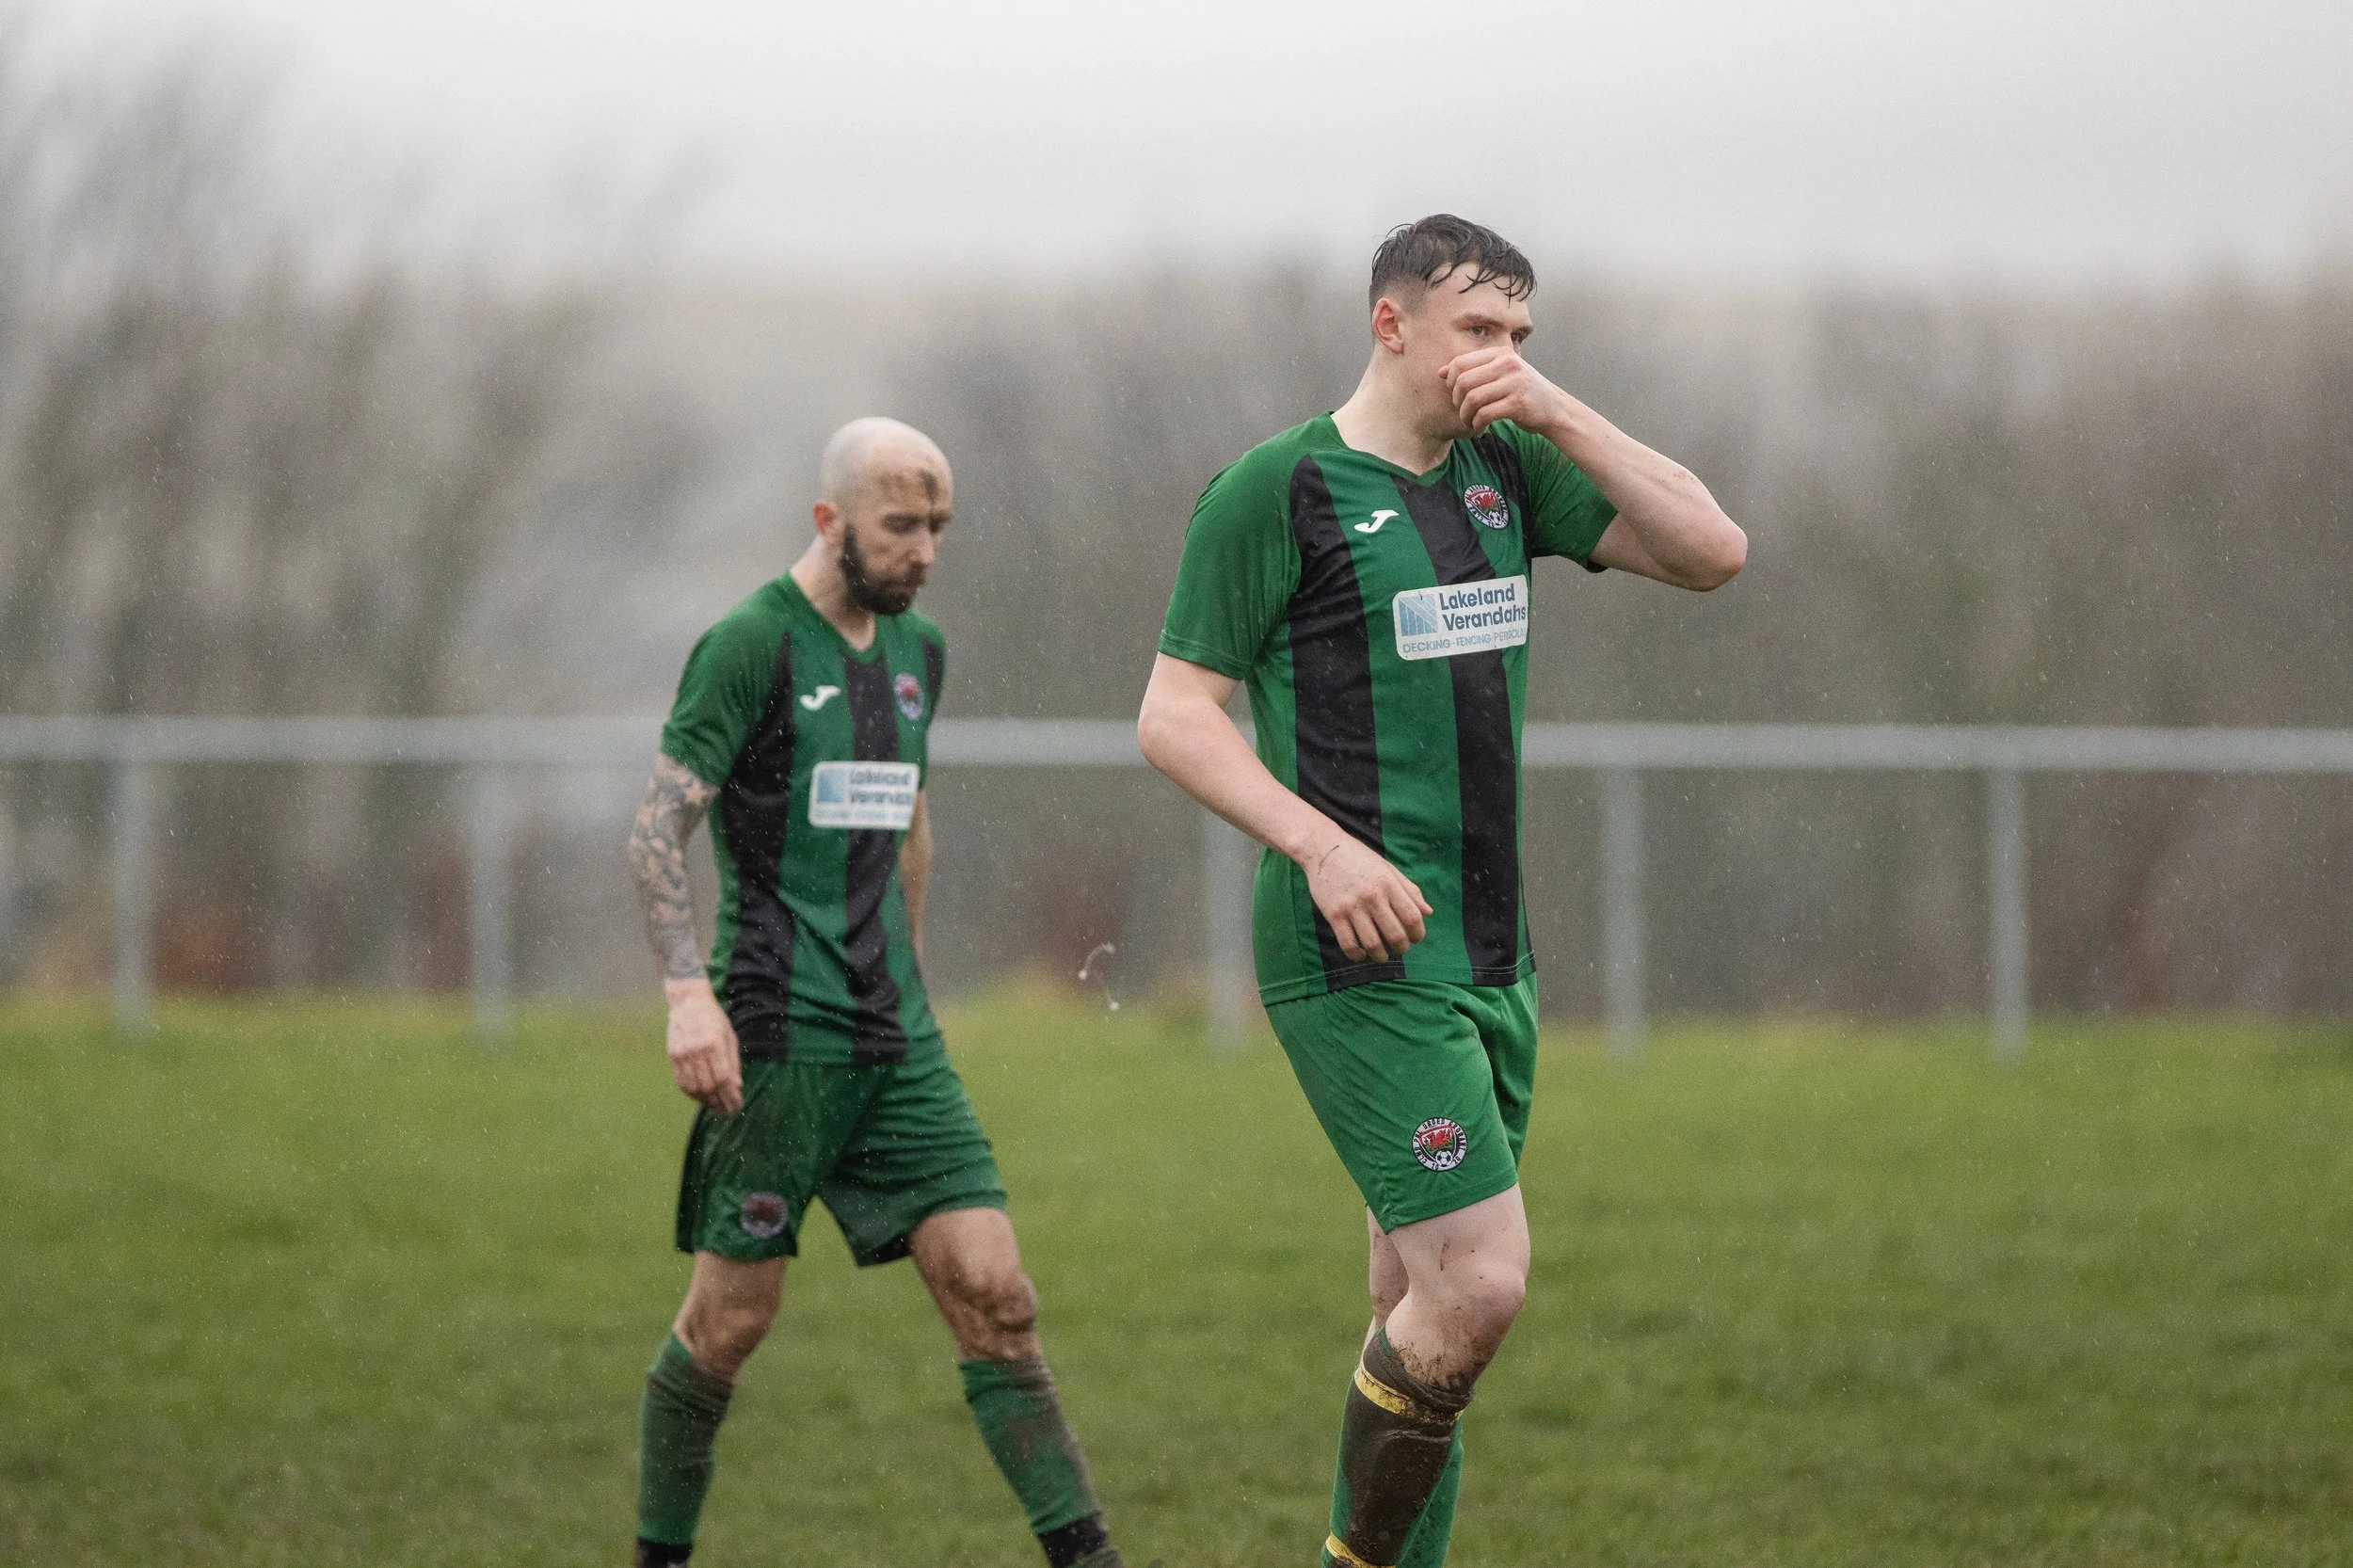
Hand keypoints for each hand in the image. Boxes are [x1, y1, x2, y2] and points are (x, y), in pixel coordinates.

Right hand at [664, 977, 742, 1114]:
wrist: (688, 1002)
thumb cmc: (714, 1018)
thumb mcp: (730, 1036)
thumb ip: (733, 1062)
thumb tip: (737, 1087)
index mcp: (714, 1043)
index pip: (723, 1078)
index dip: (730, 1095)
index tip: (737, 1105)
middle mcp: (697, 1049)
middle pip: (709, 1085)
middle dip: (720, 1102)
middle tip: (728, 1112)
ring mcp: (682, 1053)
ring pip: (694, 1087)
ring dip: (706, 1101)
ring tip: (716, 1108)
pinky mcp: (672, 1055)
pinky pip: (681, 1082)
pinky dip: (692, 1094)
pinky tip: (701, 1098)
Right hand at [1303, 835, 1431, 962]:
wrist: (1323, 849)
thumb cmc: (1359, 858)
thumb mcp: (1388, 869)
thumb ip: (1409, 890)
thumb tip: (1428, 912)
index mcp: (1388, 884)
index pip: (1412, 917)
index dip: (1418, 933)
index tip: (1416, 938)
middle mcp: (1372, 896)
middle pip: (1395, 934)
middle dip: (1402, 948)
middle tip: (1401, 949)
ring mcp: (1352, 907)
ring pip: (1372, 943)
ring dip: (1380, 956)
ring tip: (1382, 956)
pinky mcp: (1334, 914)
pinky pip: (1348, 943)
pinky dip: (1356, 955)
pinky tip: (1361, 954)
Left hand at [1440, 347, 1570, 435]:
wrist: (1553, 408)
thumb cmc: (1521, 392)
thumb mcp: (1500, 374)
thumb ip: (1473, 371)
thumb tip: (1440, 372)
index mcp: (1500, 354)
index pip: (1460, 362)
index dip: (1451, 381)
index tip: (1457, 395)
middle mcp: (1507, 364)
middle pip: (1463, 381)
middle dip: (1456, 401)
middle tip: (1462, 411)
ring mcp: (1514, 383)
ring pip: (1472, 398)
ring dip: (1465, 415)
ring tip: (1469, 421)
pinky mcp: (1518, 403)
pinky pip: (1484, 414)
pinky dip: (1477, 424)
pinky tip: (1480, 427)